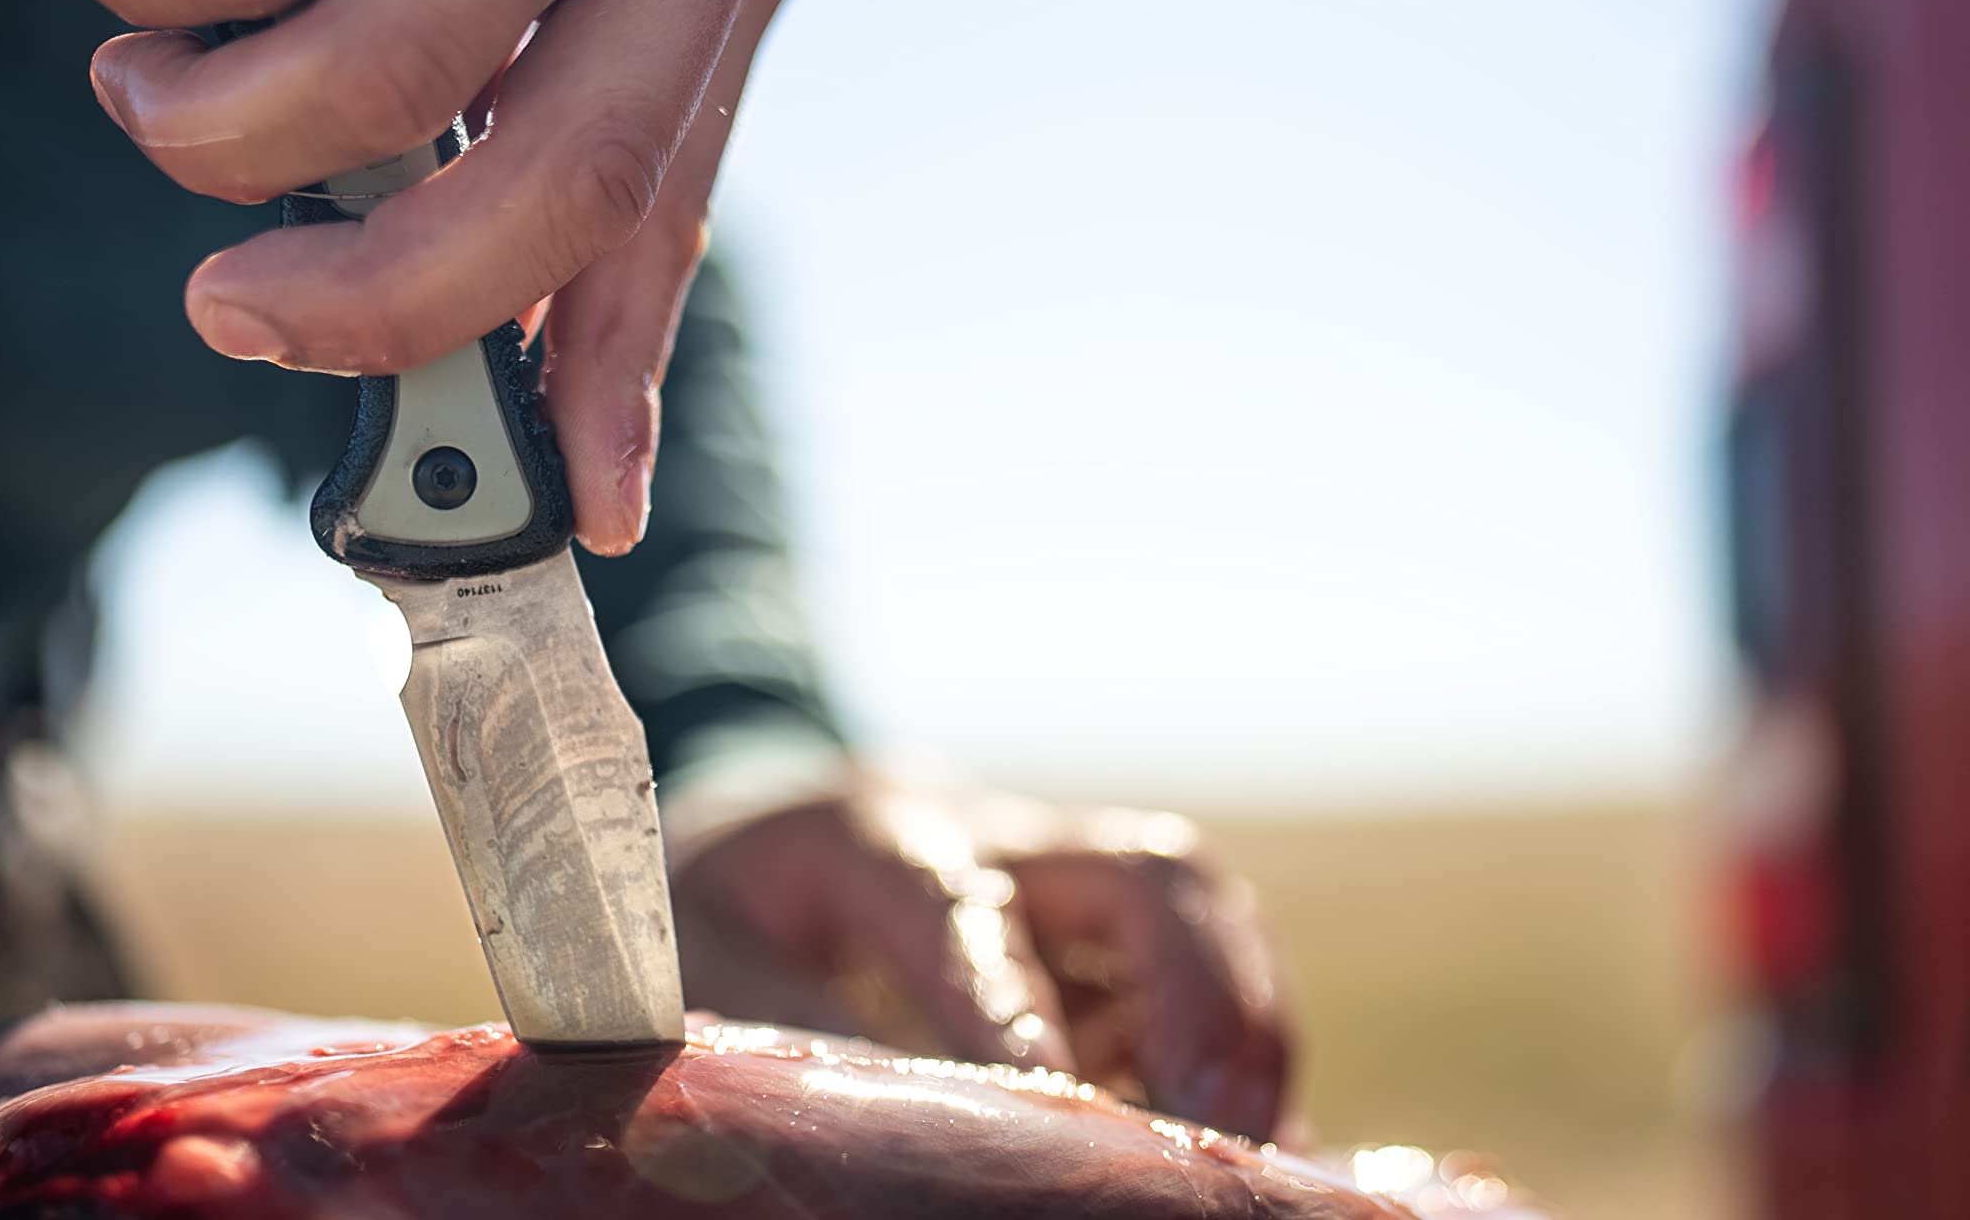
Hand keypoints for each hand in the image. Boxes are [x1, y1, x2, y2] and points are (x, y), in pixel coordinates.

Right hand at [51, 0, 813, 553]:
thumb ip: (512, 95)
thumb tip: (485, 343)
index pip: (674, 198)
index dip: (613, 372)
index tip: (586, 507)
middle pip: (553, 184)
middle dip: (369, 297)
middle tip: (232, 310)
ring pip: (378, 74)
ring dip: (208, 118)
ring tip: (140, 67)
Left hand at [666, 771, 1294, 1139]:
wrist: (760, 824)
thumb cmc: (724, 902)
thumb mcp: (705, 960)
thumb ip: (780, 1034)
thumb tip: (873, 1140)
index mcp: (877, 840)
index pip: (962, 907)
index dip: (1010, 998)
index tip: (1049, 1082)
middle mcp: (999, 843)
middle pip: (1144, 871)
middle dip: (1202, 991)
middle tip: (1221, 1116)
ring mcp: (1069, 884)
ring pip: (1202, 911)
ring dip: (1248, 1025)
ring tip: (1263, 1147)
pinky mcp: (1106, 938)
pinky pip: (1203, 971)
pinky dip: (1243, 1053)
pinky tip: (1256, 1144)